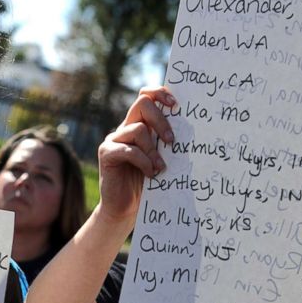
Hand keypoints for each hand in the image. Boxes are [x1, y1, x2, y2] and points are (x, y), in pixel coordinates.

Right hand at [97, 86, 175, 224]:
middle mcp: (125, 128)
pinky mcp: (106, 154)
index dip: (160, 93)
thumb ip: (167, 144)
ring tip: (161, 167)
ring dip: (153, 149)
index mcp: (140, 125)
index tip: (176, 105)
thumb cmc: (148, 185)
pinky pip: (128, 150)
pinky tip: (151, 174)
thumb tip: (194, 131)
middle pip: (143, 103)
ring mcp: (114, 140)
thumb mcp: (162, 159)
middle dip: (161, 119)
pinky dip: (144, 162)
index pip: (147, 96)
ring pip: (137, 129)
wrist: (125, 209)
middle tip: (171, 141)